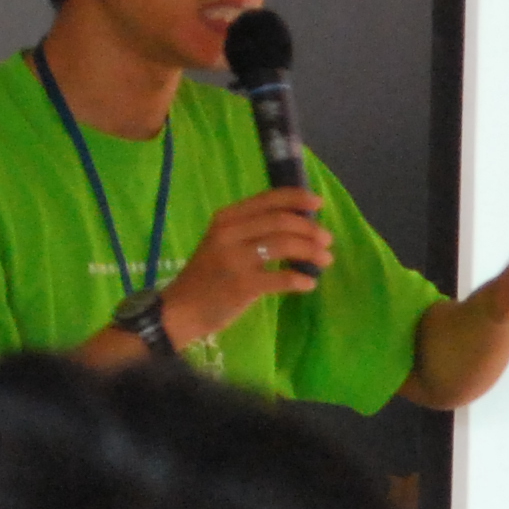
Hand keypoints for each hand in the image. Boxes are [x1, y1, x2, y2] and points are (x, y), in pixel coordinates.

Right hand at [162, 185, 335, 346]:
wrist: (180, 310)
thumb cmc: (207, 276)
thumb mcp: (222, 242)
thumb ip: (251, 229)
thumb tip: (297, 224)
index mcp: (226, 218)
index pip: (268, 199)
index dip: (298, 199)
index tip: (319, 205)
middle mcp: (229, 233)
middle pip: (281, 221)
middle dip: (310, 229)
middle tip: (327, 240)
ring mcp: (235, 259)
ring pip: (284, 245)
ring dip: (311, 251)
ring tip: (325, 260)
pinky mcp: (242, 285)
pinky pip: (281, 277)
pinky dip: (300, 279)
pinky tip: (309, 284)